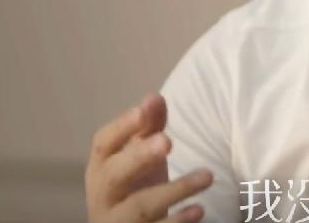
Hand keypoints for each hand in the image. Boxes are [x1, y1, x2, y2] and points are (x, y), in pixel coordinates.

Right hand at [85, 93, 213, 221]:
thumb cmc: (132, 184)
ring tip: (207, 175)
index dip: (122, 126)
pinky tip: (199, 210)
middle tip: (168, 141)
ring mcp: (119, 221)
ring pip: (141, 206)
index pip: (103, 143)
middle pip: (115, 175)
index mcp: (101, 166)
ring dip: (176, 190)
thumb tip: (154, 97)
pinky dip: (177, 221)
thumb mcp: (138, 155)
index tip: (143, 110)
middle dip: (140, 157)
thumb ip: (147, 126)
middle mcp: (104, 194)